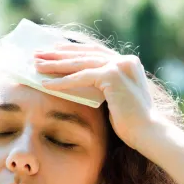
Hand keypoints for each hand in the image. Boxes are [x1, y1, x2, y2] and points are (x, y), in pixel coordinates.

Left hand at [34, 43, 170, 150]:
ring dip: (55, 65)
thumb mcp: (116, 98)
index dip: (71, 51)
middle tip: (37, 54)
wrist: (147, 132)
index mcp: (127, 62)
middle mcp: (124, 60)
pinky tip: (46, 84)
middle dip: (58, 54)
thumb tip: (81, 84)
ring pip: (80, 63)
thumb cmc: (132, 122)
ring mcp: (120, 65)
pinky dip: (62, 81)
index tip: (52, 51)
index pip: (93, 52)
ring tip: (36, 66)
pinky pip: (81, 77)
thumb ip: (104, 86)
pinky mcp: (113, 76)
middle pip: (84, 54)